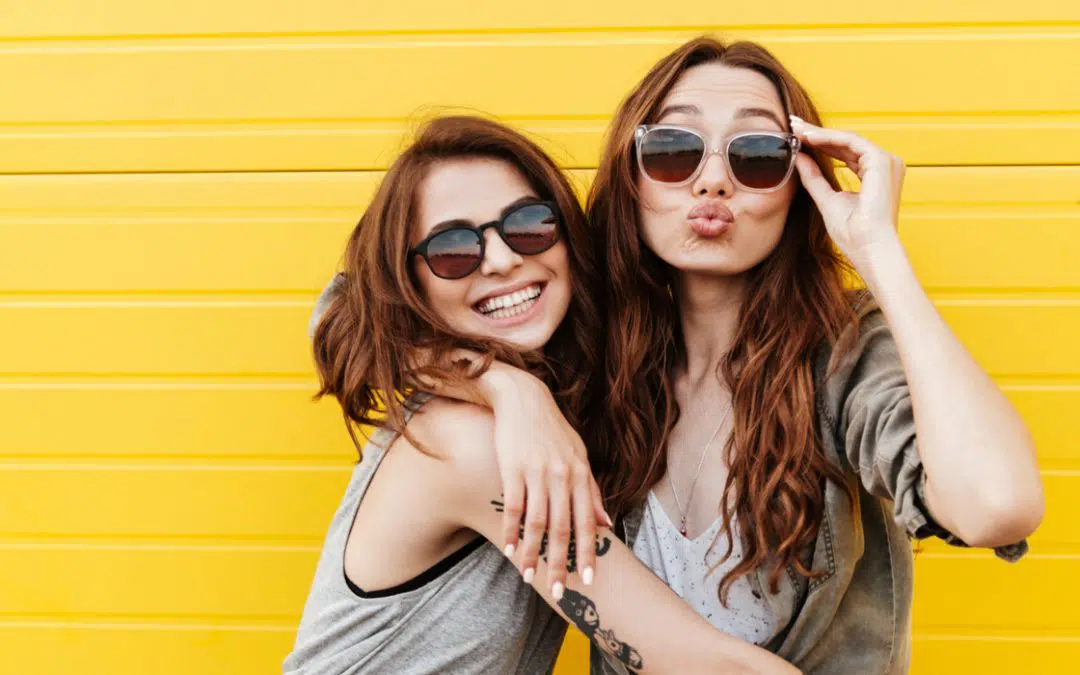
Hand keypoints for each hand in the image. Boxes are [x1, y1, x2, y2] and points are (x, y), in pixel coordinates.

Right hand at [480, 365, 611, 595]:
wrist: (523, 398)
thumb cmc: (552, 430)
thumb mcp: (579, 456)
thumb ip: (592, 491)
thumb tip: (607, 523)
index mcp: (580, 474)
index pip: (587, 521)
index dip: (588, 551)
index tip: (589, 578)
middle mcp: (562, 475)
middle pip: (562, 528)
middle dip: (561, 562)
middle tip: (560, 590)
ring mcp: (537, 472)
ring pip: (537, 522)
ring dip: (532, 553)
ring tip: (528, 576)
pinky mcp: (513, 468)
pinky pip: (513, 506)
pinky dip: (511, 530)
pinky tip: (509, 549)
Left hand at [789, 115, 905, 268]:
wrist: (869, 248)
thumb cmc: (853, 234)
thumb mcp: (827, 199)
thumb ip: (814, 178)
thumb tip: (798, 157)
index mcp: (875, 175)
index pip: (844, 153)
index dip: (820, 143)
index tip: (797, 136)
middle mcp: (885, 165)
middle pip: (845, 143)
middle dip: (817, 134)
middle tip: (793, 124)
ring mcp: (887, 161)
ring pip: (847, 139)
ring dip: (820, 134)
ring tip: (796, 129)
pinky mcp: (882, 160)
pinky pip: (851, 141)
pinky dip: (828, 138)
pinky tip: (808, 137)